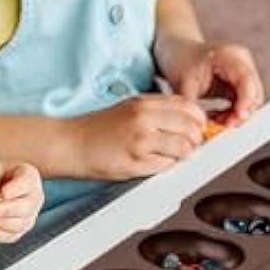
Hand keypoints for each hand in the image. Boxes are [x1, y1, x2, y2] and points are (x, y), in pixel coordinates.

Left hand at [0, 161, 42, 243]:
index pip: (28, 181)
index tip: (4, 193)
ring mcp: (28, 215)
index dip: (18, 188)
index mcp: (29, 176)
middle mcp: (34, 196)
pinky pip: (10, 236)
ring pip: (20, 224)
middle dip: (10, 209)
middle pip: (28, 206)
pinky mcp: (18, 231)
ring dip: (0, 222)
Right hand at [71, 95, 206, 179]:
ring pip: (183, 148)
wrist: (70, 143)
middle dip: (195, 140)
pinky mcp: (134, 161)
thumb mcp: (128, 109)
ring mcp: (140, 140)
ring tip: (172, 157)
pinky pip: (165, 166)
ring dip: (183, 155)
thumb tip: (186, 121)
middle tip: (188, 146)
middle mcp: (144, 118)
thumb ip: (156, 112)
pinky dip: (166, 166)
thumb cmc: (97, 129)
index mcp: (144, 103)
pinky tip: (154, 164)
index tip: (198, 128)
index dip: (199, 120)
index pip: (188, 107)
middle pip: (191, 128)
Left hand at [158, 38, 263, 126]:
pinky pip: (243, 101)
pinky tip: (220, 117)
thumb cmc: (181, 60)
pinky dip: (233, 112)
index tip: (239, 117)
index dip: (246, 101)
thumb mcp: (184, 82)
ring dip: (237, 114)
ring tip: (219, 121)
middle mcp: (242, 62)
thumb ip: (194, 104)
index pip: (246, 80)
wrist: (179, 52)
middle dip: (241, 112)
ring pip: (251, 100)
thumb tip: (199, 124)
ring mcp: (243, 71)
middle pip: (254, 92)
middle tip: (226, 124)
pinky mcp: (240, 82)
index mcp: (230, 55)